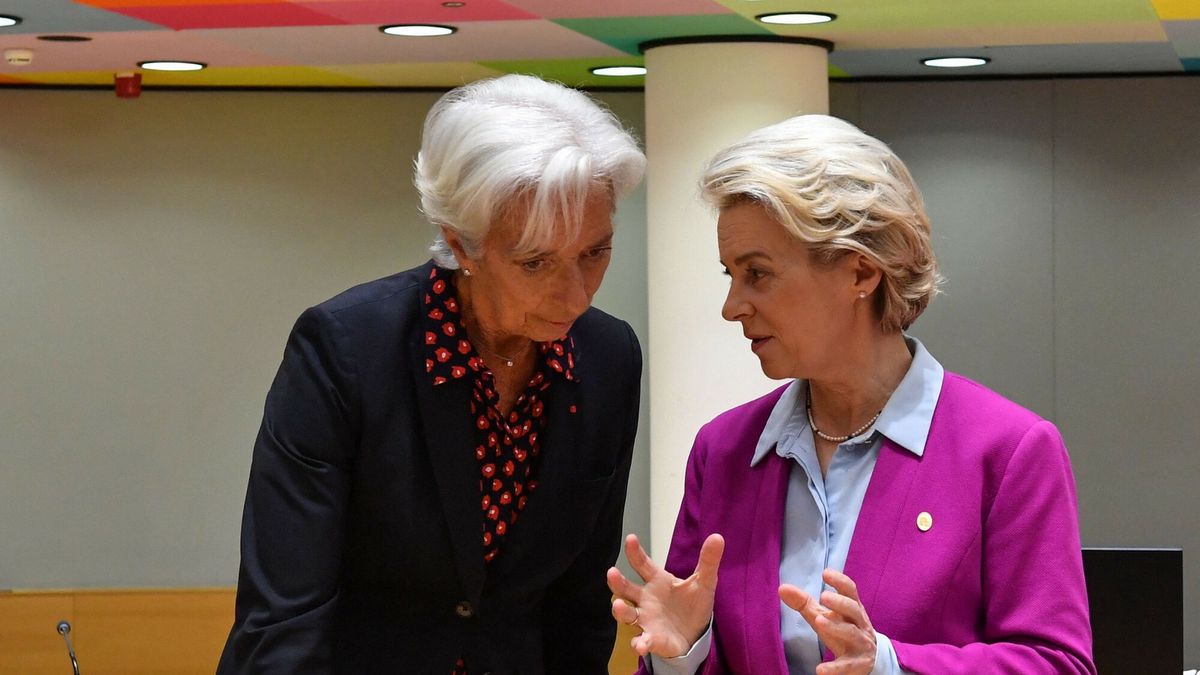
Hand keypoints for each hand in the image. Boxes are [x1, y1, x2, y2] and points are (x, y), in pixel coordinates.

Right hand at [606, 533, 723, 657]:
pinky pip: (641, 640)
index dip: (635, 552)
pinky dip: (639, 643)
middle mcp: (646, 599)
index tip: (630, 539)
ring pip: (627, 614)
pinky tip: (640, 645)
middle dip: (617, 582)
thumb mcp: (704, 582)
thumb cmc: (693, 605)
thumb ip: (708, 561)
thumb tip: (717, 536)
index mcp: (657, 581)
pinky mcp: (651, 639)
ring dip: (621, 611)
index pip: (642, 564)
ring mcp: (646, 619)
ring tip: (618, 606)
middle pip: (626, 588)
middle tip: (611, 572)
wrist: (696, 635)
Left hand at [780, 569, 875, 674]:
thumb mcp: (824, 615)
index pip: (850, 591)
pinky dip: (834, 668)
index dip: (840, 581)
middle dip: (840, 603)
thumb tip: (782, 588)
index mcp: (852, 609)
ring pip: (852, 633)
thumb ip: (804, 603)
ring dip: (836, 627)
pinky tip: (820, 670)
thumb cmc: (842, 630)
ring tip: (818, 621)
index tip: (826, 573)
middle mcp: (859, 624)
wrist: (867, 660)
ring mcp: (861, 644)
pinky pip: (846, 665)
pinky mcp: (857, 664)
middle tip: (823, 597)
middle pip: (853, 610)